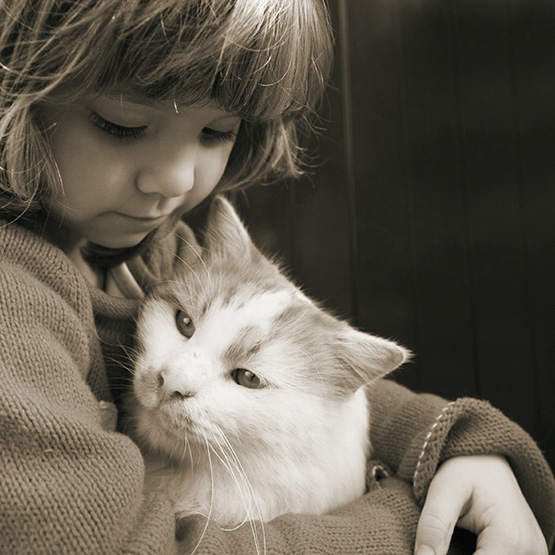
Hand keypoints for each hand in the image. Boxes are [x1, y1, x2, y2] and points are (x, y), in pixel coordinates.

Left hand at [414, 455, 547, 554]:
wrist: (489, 459)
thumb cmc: (465, 469)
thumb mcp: (443, 490)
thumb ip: (433, 526)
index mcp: (510, 538)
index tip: (429, 551)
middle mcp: (530, 551)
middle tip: (437, 545)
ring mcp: (535, 554)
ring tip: (449, 542)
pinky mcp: (530, 554)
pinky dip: (480, 554)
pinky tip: (465, 546)